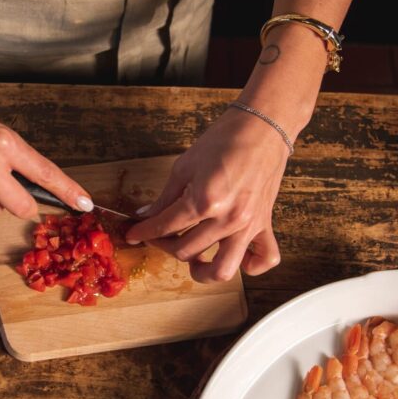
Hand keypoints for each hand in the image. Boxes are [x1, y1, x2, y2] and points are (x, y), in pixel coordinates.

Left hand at [124, 106, 288, 282]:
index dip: (143, 232)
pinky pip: (263, 260)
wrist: (263, 126)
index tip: (133, 234)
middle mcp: (227, 219)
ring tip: (194, 260)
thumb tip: (146, 214)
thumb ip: (165, 197)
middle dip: (164, 245)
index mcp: (204, 200)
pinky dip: (248, 265)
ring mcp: (248, 225)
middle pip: (186, 251)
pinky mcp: (264, 225)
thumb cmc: (225, 139)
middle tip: (159, 235)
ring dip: (202, 271)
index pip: (165, 226)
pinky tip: (233, 255)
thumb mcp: (185, 166)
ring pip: (221, 270)